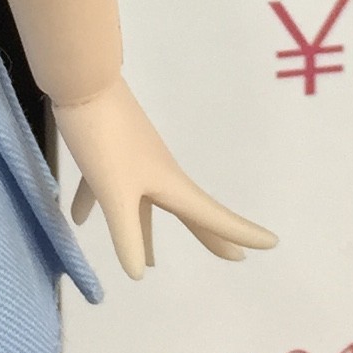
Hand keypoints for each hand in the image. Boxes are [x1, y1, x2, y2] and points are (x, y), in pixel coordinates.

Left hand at [53, 77, 277, 279]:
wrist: (81, 79)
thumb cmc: (104, 137)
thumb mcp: (114, 192)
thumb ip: (126, 234)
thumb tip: (137, 273)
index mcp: (169, 183)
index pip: (212, 215)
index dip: (241, 233)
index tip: (274, 243)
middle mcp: (158, 172)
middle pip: (188, 211)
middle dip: (207, 235)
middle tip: (235, 256)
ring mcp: (135, 160)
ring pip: (145, 205)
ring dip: (146, 231)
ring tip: (151, 264)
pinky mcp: (110, 150)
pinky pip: (108, 186)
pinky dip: (96, 203)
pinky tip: (79, 218)